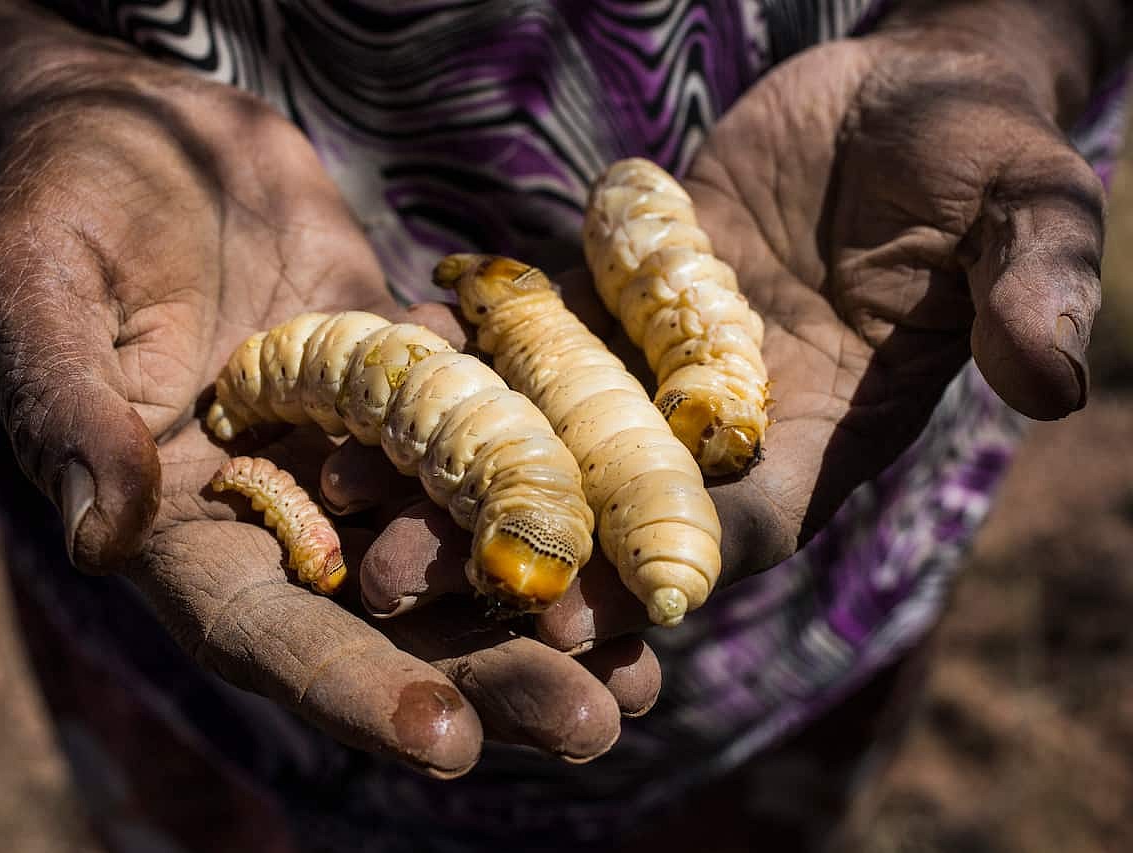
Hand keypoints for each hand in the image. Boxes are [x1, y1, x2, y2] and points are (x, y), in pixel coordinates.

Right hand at [0, 53, 654, 775]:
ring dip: (547, 610)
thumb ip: (69, 410)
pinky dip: (560, 492)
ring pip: (460, 552)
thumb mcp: (40, 292)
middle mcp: (280, 512)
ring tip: (645, 672)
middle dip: (489, 677)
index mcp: (181, 526)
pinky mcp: (413, 387)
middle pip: (391, 623)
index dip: (352, 690)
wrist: (141, 126)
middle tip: (597, 721)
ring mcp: (356, 453)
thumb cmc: (63, 201)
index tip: (442, 744)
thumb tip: (100, 538)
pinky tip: (638, 533)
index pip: (266, 634)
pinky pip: (494, 444)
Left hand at [359, 15, 1107, 651]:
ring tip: (335, 487)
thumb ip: (1027, 286)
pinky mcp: (599, 305)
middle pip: (598, 508)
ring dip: (440, 465)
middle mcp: (715, 428)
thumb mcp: (1020, 205)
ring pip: (532, 435)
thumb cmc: (974, 150)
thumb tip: (1063, 379)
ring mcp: (646, 368)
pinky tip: (355, 375)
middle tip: (390, 575)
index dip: (645, 570)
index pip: (727, 533)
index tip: (558, 605)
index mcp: (816, 441)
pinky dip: (442, 361)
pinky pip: (513, 343)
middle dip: (504, 545)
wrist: (899, 93)